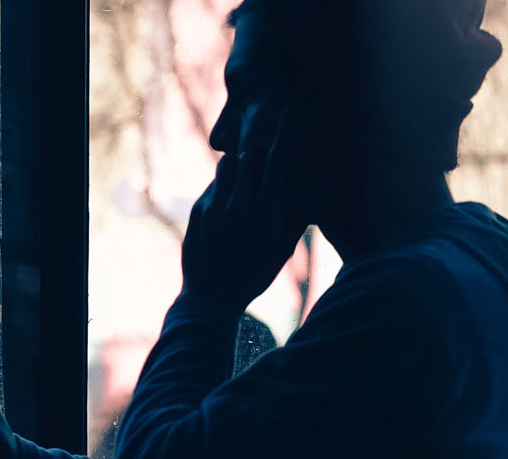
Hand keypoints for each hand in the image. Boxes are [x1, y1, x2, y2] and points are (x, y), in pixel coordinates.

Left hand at [180, 108, 309, 312]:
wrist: (211, 298)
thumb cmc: (253, 274)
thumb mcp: (282, 251)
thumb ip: (295, 218)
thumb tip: (308, 191)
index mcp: (268, 217)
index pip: (280, 165)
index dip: (286, 134)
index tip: (290, 111)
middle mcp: (242, 209)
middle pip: (252, 157)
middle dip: (259, 148)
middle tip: (265, 140)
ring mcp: (217, 208)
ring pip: (229, 165)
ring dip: (239, 165)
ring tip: (245, 179)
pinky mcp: (199, 210)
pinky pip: (215, 183)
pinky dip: (225, 185)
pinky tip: (228, 205)